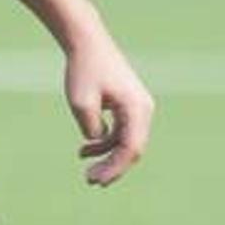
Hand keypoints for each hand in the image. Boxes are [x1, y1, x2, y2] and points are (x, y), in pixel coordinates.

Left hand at [64, 35, 155, 185]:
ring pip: (126, 142)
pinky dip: (105, 143)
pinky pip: (121, 131)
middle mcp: (143, 109)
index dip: (114, 168)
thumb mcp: (80, 103)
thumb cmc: (83, 70)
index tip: (95, 180)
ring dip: (107, 157)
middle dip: (112, 167)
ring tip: (86, 170)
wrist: (87, 43)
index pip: (131, 148)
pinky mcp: (128, 105)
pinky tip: (85, 150)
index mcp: (137, 108)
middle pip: (132, 148)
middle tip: (90, 181)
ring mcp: (138, 107)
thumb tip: (99, 141)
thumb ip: (91, 127)